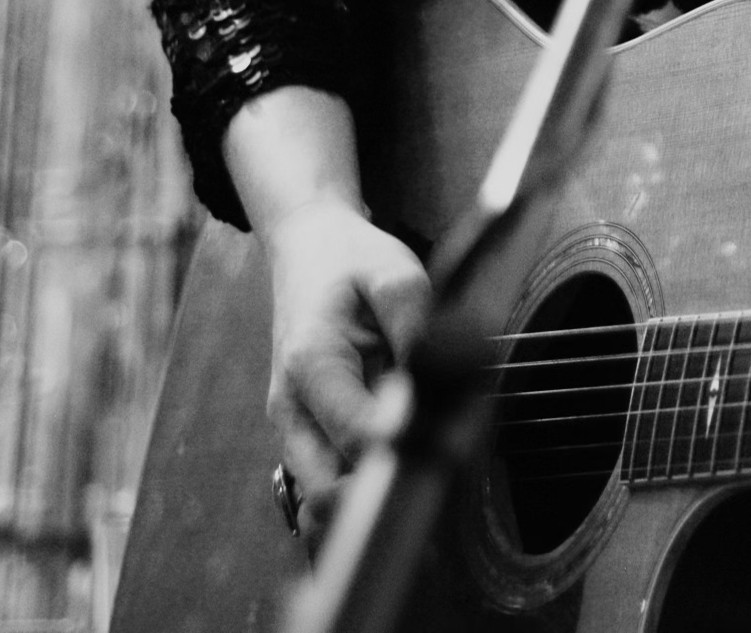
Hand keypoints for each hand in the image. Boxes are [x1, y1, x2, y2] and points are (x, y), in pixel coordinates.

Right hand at [261, 195, 430, 530]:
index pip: (354, 433)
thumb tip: (443, 371)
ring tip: (435, 471)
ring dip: (375, 497)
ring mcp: (295, 430)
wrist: (307, 251)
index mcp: (312, 364)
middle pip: (329, 488)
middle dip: (387, 493)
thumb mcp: (392, 272)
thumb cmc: (350, 262)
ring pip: (324, 499)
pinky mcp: (308, 439)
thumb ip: (416, 323)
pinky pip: (330, 485)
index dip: (407, 450)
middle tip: (448, 472)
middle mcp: (293, 409)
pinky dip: (365, 490)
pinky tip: (410, 467)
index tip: (456, 449)